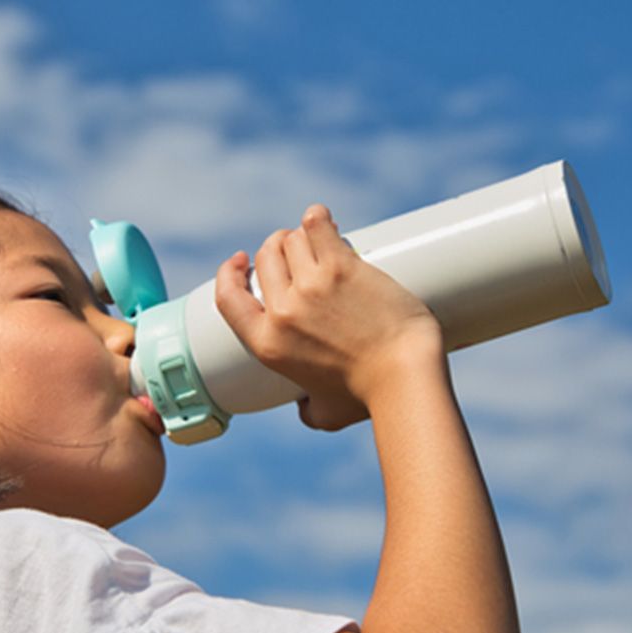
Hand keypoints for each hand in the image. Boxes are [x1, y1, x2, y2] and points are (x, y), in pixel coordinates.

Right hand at [215, 205, 443, 429]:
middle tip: (300, 251)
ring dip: (304, 236)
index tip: (241, 262)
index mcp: (267, 343)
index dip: (229, 273)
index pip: (227, 297)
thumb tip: (305, 408)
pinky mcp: (342, 267)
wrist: (404, 377)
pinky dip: (317, 218)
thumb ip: (306, 409)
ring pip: (292, 239)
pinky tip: (324, 220)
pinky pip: (317, 225)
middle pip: (266, 258)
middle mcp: (283, 311)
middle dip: (278, 248)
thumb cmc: (369, 398)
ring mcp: (311, 286)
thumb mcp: (323, 414)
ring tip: (323, 240)